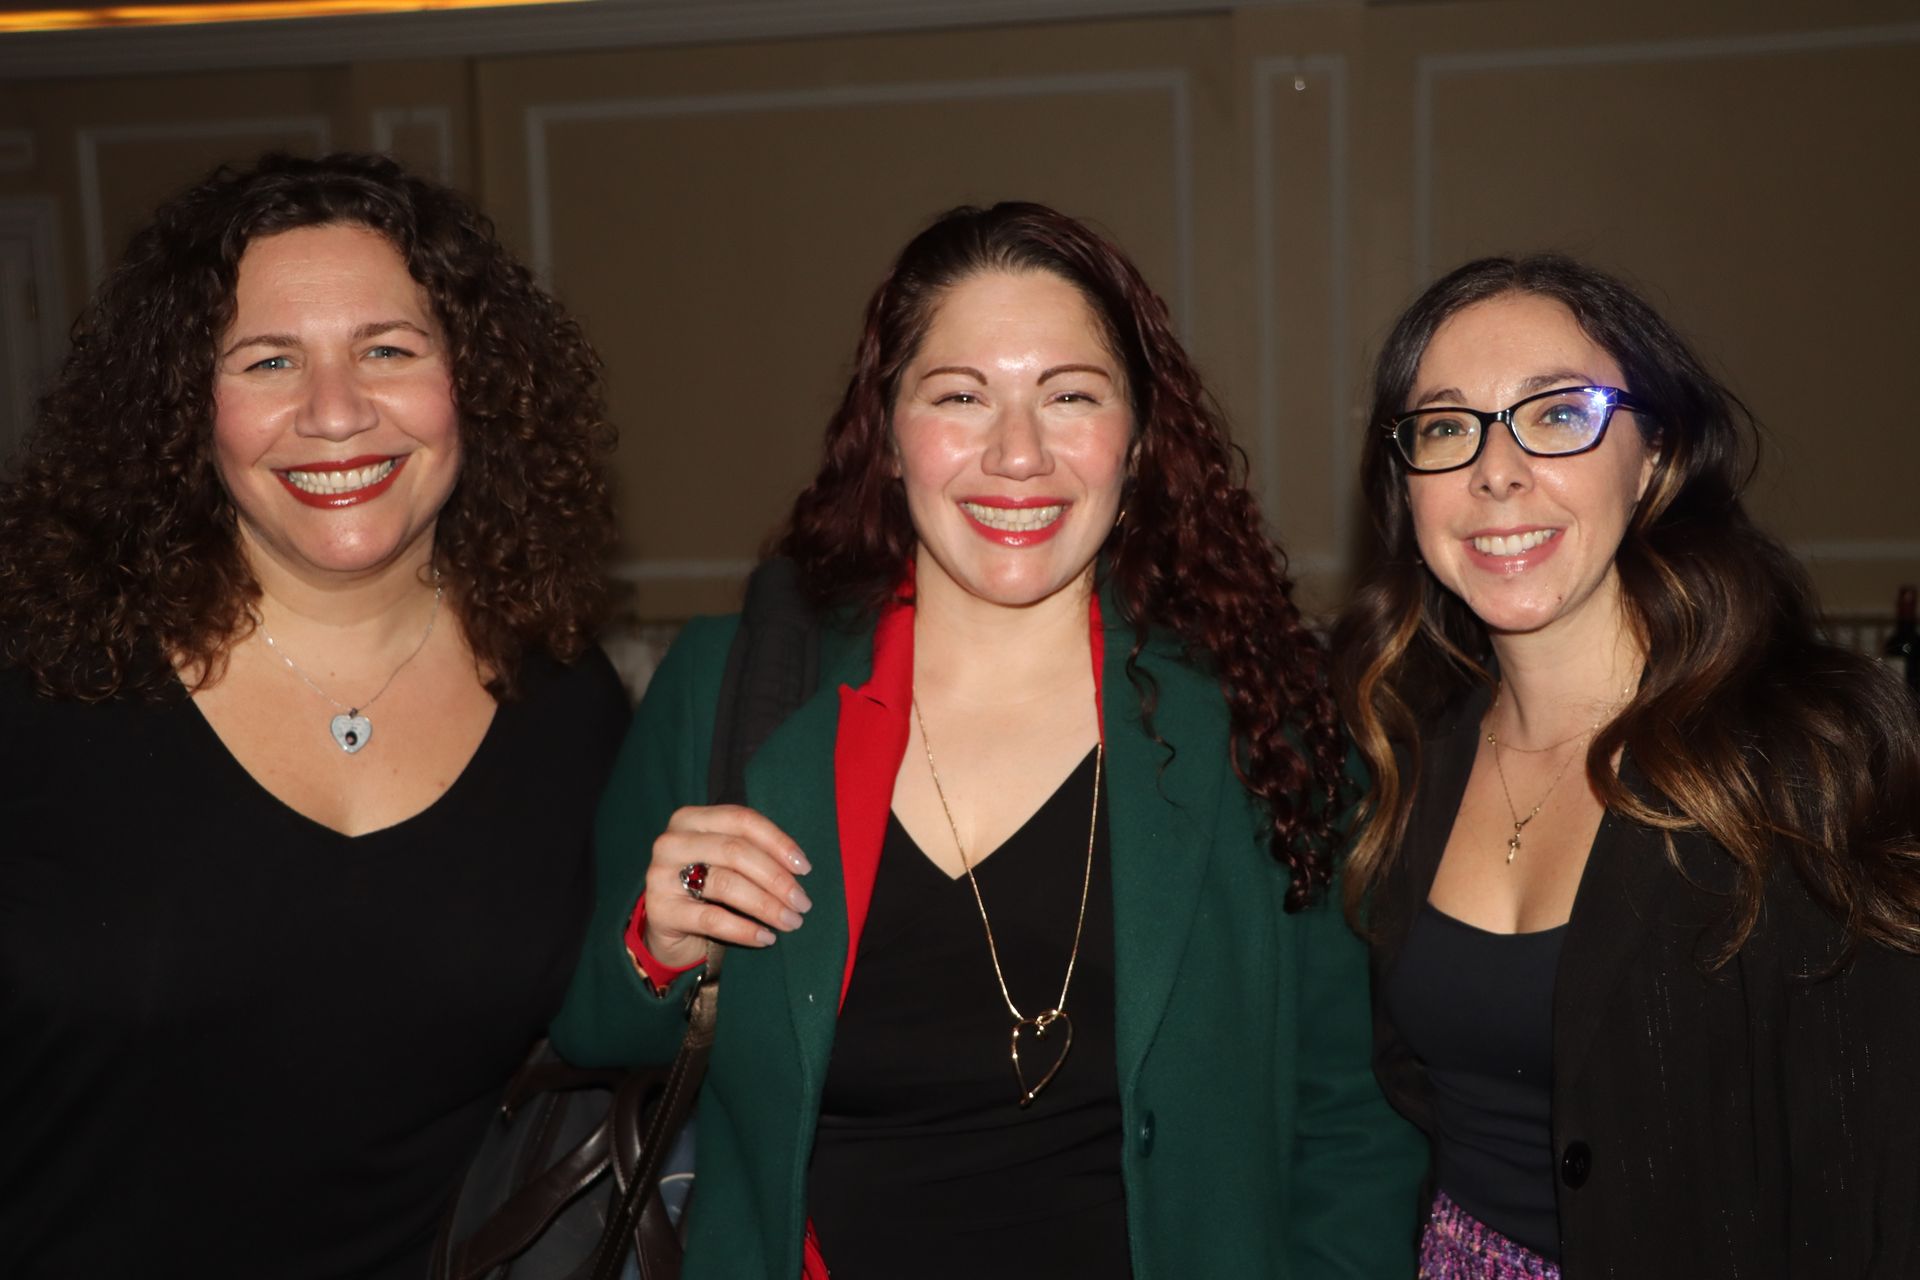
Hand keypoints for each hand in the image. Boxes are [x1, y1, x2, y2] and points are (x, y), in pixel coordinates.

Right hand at [642, 804, 813, 969]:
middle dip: (776, 878)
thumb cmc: (707, 888)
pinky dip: (745, 929)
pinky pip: (712, 918)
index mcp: (692, 819)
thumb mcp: (727, 863)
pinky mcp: (661, 910)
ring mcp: (661, 874)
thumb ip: (754, 853)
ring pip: (726, 884)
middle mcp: (672, 841)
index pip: (742, 820)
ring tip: (791, 921)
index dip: (777, 842)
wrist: (670, 928)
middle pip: (736, 851)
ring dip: (766, 905)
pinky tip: (766, 937)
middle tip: (802, 902)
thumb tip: (798, 868)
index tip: (804, 868)